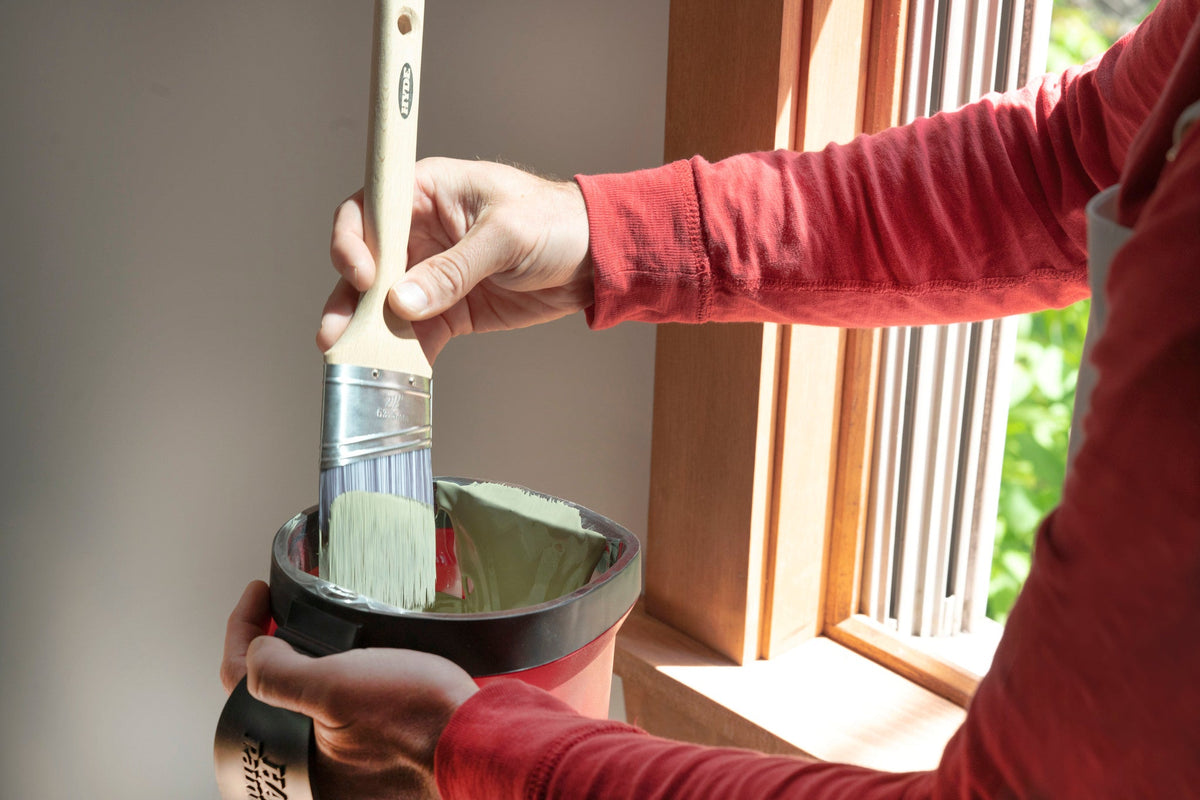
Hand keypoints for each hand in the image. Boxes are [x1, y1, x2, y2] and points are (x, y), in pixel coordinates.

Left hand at [221, 581, 478, 798]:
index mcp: (296, 768)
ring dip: (308, 662)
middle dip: (274, 649)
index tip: (258, 594)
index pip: (241, 688)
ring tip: (316, 625)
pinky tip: (356, 654)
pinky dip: (342, 678)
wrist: (480, 736)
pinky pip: (345, 710)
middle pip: (273, 695)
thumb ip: (279, 675)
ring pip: (309, 702)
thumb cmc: (417, 717)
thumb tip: (257, 651)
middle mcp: (320, 775)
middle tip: (280, 609)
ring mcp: (353, 766)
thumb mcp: (335, 688)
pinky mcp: (383, 752)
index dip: (243, 630)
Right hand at [321, 157, 593, 361]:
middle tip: (334, 334)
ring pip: (384, 305)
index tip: (363, 276)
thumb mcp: (505, 235)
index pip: (369, 212)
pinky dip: (405, 353)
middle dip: (347, 301)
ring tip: (352, 360)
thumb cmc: (556, 222)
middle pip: (367, 265)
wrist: (597, 258)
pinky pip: (417, 333)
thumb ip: (453, 269)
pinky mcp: (450, 310)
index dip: (355, 242)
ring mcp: (432, 274)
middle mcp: (420, 233)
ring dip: (368, 333)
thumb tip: (402, 300)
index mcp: (426, 193)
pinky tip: (395, 374)